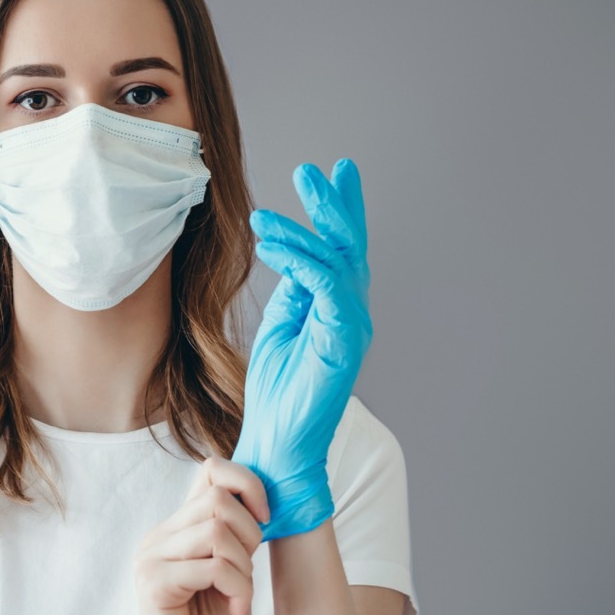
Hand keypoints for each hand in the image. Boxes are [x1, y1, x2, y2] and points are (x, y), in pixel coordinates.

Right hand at [134, 457, 270, 614]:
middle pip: (218, 499)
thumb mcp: (231, 570)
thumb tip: (258, 496)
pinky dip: (239, 590)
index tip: (266, 518)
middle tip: (246, 572)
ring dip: (243, 568)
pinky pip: (213, 566)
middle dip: (249, 535)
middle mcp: (158, 536)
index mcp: (176, 528)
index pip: (211, 470)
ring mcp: (151, 558)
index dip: (247, 484)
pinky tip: (236, 611)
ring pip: (217, 531)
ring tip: (238, 595)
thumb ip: (231, 534)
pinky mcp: (153, 583)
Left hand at [231, 158, 372, 541]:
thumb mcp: (282, 327)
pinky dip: (298, 260)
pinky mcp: (341, 342)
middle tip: (316, 170)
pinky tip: (269, 244)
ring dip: (303, 228)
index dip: (341, 211)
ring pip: (337, 261)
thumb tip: (291, 250)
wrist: (279, 443)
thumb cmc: (278, 392)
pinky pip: (326, 287)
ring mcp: (351, 327)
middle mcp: (352, 313)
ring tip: (263, 212)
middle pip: (350, 248)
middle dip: (334, 205)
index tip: (336, 172)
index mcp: (337, 309)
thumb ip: (294, 290)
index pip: (343, 251)